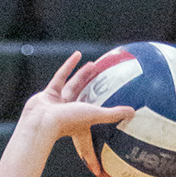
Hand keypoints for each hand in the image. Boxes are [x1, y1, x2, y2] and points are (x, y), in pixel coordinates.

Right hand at [16, 51, 132, 153]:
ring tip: (93, 64)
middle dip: (94, 87)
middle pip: (85, 97)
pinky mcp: (49, 93)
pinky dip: (69, 66)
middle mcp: (69, 112)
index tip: (110, 101)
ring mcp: (58, 103)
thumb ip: (114, 114)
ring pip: (73, 86)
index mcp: (80, 121)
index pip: (94, 117)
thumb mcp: (95, 115)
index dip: (102, 110)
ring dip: (83, 75)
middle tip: (103, 76)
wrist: (42, 121)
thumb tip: (133, 112)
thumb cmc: (68, 121)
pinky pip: (60, 77)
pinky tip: (77, 55)